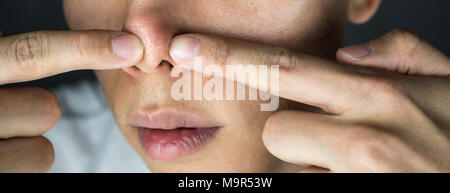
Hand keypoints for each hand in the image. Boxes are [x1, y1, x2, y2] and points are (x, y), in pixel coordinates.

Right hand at [0, 30, 143, 171]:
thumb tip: (12, 33)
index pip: (31, 54)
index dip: (85, 47)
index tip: (129, 45)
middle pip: (46, 109)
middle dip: (34, 110)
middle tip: (2, 112)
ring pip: (43, 147)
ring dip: (25, 142)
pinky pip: (35, 162)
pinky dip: (20, 161)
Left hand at [168, 29, 449, 171]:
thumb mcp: (449, 87)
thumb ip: (403, 55)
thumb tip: (352, 52)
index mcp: (380, 93)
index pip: (285, 66)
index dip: (229, 55)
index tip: (187, 48)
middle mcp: (366, 133)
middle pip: (276, 128)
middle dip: (292, 136)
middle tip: (332, 142)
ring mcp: (359, 173)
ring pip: (294, 167)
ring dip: (315, 168)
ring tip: (357, 166)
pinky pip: (313, 189)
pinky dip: (328, 184)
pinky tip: (363, 180)